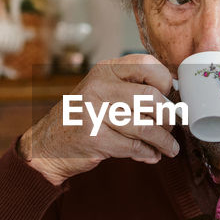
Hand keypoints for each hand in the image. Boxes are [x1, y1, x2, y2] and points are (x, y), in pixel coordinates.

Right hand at [18, 54, 179, 184]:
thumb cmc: (83, 117)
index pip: (146, 64)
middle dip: (167, 116)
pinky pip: (133, 146)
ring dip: (163, 140)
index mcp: (104, 70)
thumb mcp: (101, 92)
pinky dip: (147, 153)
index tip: (171, 96)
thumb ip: (130, 89)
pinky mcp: (94, 138)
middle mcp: (98, 86)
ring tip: (169, 147)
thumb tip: (173, 99)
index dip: (165, 81)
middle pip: (150, 98)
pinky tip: (151, 155)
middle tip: (170, 126)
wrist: (46, 145)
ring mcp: (94, 112)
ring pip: (145, 126)